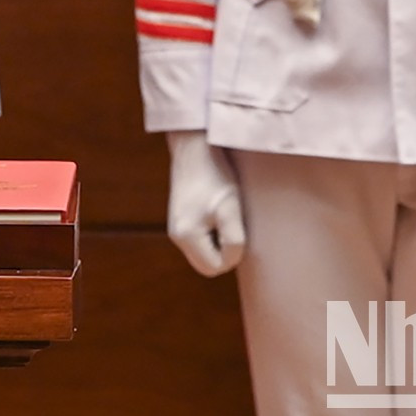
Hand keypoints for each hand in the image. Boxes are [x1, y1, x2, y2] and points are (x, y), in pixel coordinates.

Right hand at [166, 131, 245, 276]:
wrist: (194, 147)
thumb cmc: (215, 176)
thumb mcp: (231, 210)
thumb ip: (234, 241)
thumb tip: (232, 260)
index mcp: (186, 236)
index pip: (215, 268)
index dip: (233, 255)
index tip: (239, 228)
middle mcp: (176, 236)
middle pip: (207, 264)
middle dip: (225, 252)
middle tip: (234, 225)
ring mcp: (176, 226)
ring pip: (203, 252)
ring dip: (219, 242)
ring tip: (226, 216)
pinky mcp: (180, 218)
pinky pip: (199, 239)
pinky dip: (212, 233)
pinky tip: (218, 212)